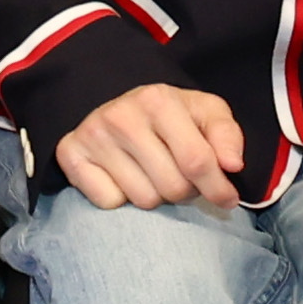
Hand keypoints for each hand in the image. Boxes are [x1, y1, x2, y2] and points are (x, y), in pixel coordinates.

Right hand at [53, 83, 249, 210]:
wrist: (117, 106)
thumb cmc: (170, 116)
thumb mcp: (205, 113)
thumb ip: (227, 135)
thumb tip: (232, 165)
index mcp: (159, 100)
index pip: (197, 162)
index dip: (218, 188)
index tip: (227, 199)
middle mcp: (121, 115)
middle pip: (172, 187)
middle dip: (185, 190)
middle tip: (181, 175)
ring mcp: (92, 135)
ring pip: (143, 200)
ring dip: (156, 196)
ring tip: (154, 174)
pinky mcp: (70, 154)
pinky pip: (109, 203)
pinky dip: (121, 198)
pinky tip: (124, 176)